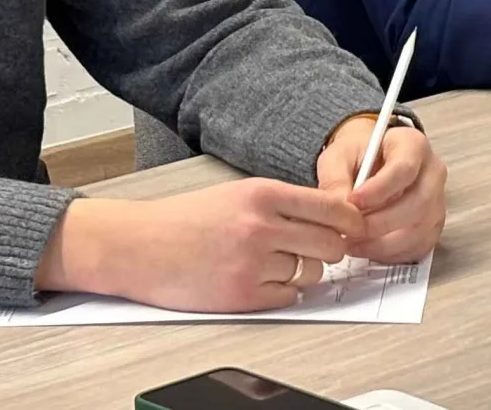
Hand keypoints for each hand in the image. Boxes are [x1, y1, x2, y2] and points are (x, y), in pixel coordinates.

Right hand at [37, 178, 364, 312]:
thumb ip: (282, 202)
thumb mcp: (236, 193)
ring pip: (311, 273)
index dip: (350, 220)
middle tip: (317, 248)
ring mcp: (252, 263)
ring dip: (303, 271)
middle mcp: (260, 226)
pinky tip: (260, 279)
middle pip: (331, 244)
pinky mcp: (242, 295)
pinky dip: (281, 292)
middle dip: (329, 249)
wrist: (137, 246)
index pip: (333, 208)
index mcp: (262, 193)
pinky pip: (288, 298)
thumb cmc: (183, 219)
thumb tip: (332, 215)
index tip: (353, 226)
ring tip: (275, 263)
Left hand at [316, 119, 445, 262]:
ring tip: (353, 243)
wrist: (371, 164)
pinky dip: (391, 253)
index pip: (404, 169)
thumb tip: (340, 208)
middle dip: (380, 223)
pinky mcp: (433, 226)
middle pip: (418, 203)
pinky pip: (418, 247)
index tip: (353, 202)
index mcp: (413, 146)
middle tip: (350, 230)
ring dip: (383, 243)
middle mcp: (432, 173)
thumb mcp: (340, 155)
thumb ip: (336, 178)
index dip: (378, 190)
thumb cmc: (359, 157)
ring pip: (420, 229)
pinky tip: (367, 248)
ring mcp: (437, 202)